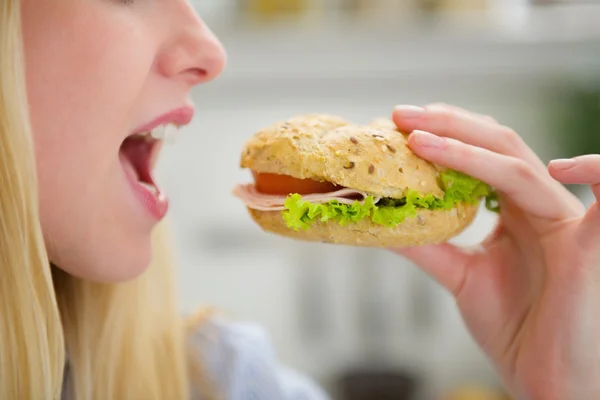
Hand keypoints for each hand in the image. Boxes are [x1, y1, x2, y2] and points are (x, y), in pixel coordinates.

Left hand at [391, 104, 599, 399]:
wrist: (548, 382)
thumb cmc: (515, 328)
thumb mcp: (461, 277)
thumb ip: (429, 245)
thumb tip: (383, 220)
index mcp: (514, 210)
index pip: (480, 155)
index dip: (443, 134)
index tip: (397, 126)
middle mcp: (539, 206)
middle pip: (498, 146)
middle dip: (448, 125)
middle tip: (400, 114)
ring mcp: (565, 222)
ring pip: (521, 168)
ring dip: (470, 147)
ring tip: (421, 138)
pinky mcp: (590, 247)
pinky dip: (595, 172)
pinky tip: (558, 166)